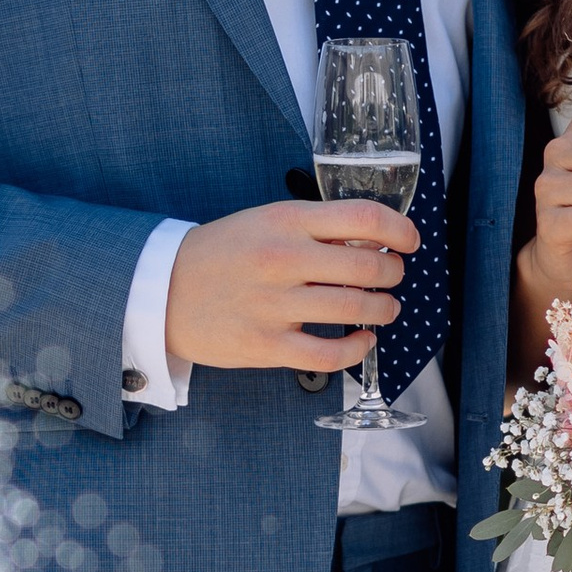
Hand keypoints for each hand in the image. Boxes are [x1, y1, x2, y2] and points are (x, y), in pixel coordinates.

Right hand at [167, 197, 416, 371]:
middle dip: (394, 274)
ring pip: (355, 309)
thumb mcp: (265, 222)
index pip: (363, 218)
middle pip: (368, 267)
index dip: (399, 229)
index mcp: (285, 221)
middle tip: (393, 278)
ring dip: (383, 310)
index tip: (409, 240)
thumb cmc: (221, 254)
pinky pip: (330, 353)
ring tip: (383, 309)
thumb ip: (315, 228)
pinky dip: (357, 348)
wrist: (162, 291)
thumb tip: (374, 242)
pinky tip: (362, 339)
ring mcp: (274, 305)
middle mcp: (282, 259)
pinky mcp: (266, 345)